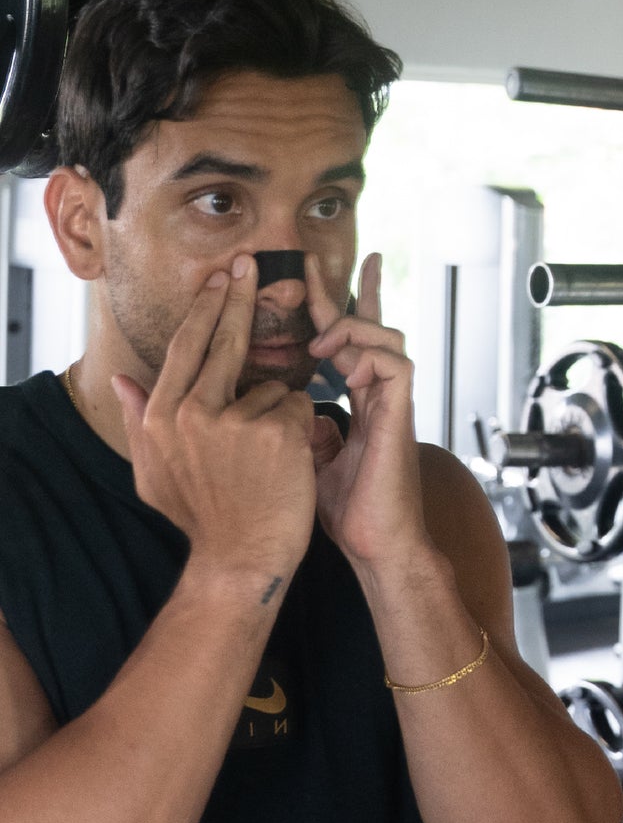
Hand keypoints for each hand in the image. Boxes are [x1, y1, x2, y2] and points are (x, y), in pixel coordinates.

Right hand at [111, 254, 316, 590]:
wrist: (242, 558)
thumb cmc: (202, 517)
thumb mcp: (153, 473)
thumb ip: (139, 422)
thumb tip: (120, 381)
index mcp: (163, 416)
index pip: (185, 347)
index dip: (205, 310)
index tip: (219, 281)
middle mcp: (194, 411)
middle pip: (224, 341)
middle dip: (239, 299)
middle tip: (251, 265)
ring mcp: (236, 420)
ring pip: (272, 388)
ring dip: (279, 412)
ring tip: (270, 460)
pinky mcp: (277, 431)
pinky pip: (299, 407)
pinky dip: (302, 427)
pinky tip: (292, 460)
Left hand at [306, 252, 429, 571]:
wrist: (375, 545)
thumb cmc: (346, 511)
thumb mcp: (308, 458)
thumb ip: (301, 426)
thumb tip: (283, 406)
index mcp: (358, 402)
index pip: (347, 343)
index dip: (330, 307)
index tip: (308, 273)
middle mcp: (379, 396)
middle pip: (373, 327)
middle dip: (349, 292)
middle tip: (312, 264)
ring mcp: (393, 404)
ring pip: (389, 337)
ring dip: (353, 329)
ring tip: (322, 341)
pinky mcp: (401, 415)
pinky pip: (397, 364)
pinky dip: (369, 355)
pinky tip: (342, 367)